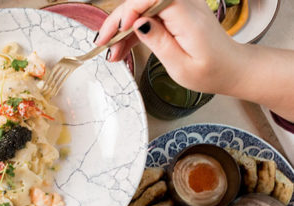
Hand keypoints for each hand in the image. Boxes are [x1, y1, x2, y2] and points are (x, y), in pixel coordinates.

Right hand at [95, 0, 240, 94]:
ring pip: (141, 10)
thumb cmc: (210, 71)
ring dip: (122, 29)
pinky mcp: (175, 14)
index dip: (130, 10)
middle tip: (103, 44)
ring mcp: (179, 7)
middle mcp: (184, 4)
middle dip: (118, 21)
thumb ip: (158, 41)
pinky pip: (148, 16)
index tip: (118, 31)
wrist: (231, 68)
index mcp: (187, 15)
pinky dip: (133, 31)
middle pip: (141, 2)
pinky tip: (122, 49)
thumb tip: (138, 23)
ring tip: (112, 54)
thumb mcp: (181, 65)